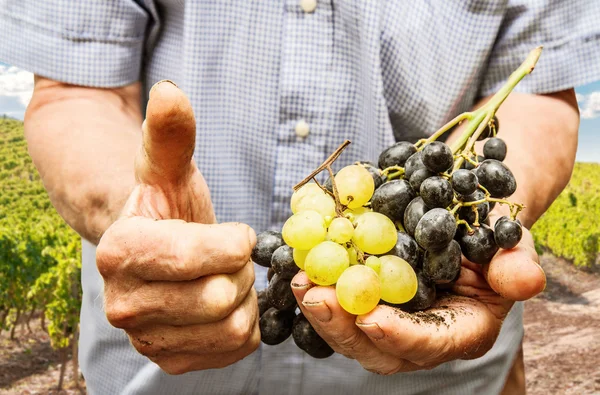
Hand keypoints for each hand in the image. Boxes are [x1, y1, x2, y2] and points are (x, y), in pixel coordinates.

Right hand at [96, 81, 259, 374]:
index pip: (194, 254)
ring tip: (225, 277)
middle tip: (229, 256)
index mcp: (121, 253)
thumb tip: (169, 90)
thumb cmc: (169, 208)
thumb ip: (171, 133)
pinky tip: (226, 303)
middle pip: (221, 294)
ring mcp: (146, 338)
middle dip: (241, 269)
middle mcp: (123, 304)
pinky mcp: (171, 360)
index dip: (233, 241)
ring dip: (245, 296)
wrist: (161, 251)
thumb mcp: (170, 168)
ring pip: (233, 325)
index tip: (236, 232)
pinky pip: (236, 348)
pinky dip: (245, 324)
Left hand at [291, 222, 544, 374]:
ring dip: (323, 309)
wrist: (464, 222)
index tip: (371, 319)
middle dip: (344, 327)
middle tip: (318, 297)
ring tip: (301, 280)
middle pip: (377, 349)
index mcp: (460, 329)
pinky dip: (318, 286)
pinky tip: (299, 265)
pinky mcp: (367, 300)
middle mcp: (419, 334)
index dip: (401, 336)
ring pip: (349, 332)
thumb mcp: (512, 246)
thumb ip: (516, 265)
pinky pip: (338, 304)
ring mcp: (389, 319)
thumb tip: (523, 280)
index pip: (430, 344)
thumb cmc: (491, 237)